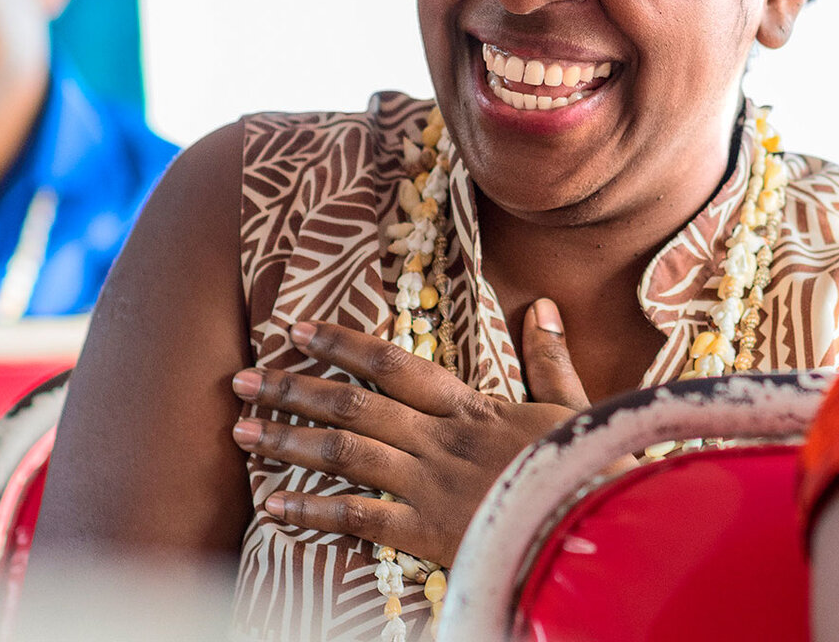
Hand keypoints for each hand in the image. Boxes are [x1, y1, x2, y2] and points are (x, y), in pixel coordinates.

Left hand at [229, 300, 588, 565]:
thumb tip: (544, 307)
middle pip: (353, 404)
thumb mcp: (574, 407)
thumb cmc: (589, 467)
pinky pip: (358, 517)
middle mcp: (440, 439)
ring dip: (288, 441)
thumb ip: (550, 359)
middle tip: (241, 379)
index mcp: (471, 407)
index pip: (395, 364)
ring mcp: (429, 485)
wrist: (598, 525)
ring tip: (240, 432)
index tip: (297, 330)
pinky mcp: (426, 532)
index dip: (342, 345)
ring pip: (346, 453)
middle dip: (292, 390)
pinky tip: (274, 504)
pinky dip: (312, 511)